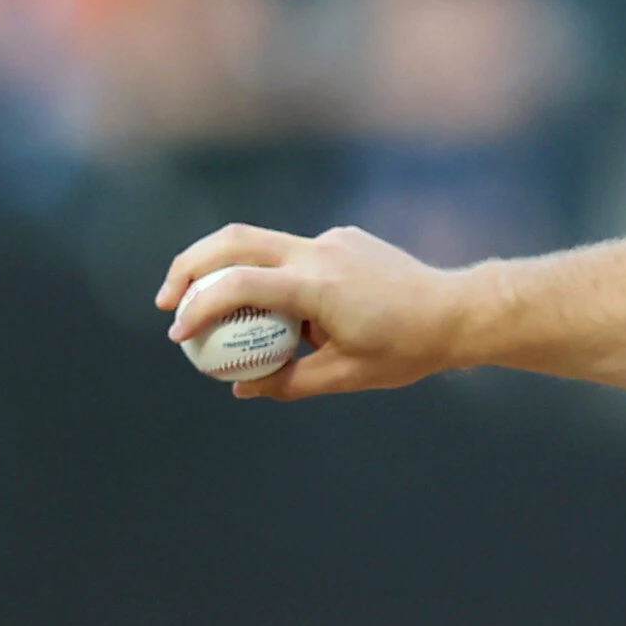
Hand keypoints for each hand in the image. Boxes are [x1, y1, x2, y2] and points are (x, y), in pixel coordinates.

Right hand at [157, 224, 478, 399]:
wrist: (458, 312)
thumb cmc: (406, 349)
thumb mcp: (345, 376)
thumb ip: (287, 382)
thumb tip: (239, 386)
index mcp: (318, 286)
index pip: (239, 284)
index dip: (200, 305)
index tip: (178, 333)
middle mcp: (319, 252)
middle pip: (234, 241)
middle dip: (190, 266)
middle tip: (167, 302)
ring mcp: (331, 240)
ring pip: (261, 242)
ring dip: (227, 269)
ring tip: (212, 310)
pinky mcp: (342, 239)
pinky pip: (294, 254)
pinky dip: (272, 276)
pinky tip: (288, 316)